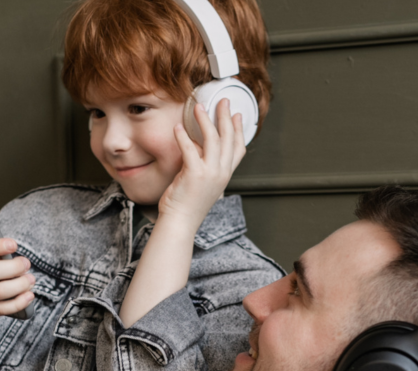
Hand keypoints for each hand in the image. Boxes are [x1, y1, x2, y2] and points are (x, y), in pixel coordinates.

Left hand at [157, 98, 245, 233]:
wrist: (181, 222)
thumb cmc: (187, 205)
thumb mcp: (204, 183)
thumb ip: (206, 166)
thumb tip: (200, 147)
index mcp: (225, 175)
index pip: (239, 148)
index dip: (239, 129)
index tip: (236, 115)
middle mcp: (221, 173)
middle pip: (228, 138)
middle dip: (225, 116)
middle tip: (222, 101)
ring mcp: (209, 174)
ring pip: (212, 140)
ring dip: (205, 120)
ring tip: (198, 107)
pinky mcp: (194, 175)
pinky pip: (190, 149)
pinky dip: (183, 136)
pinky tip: (178, 127)